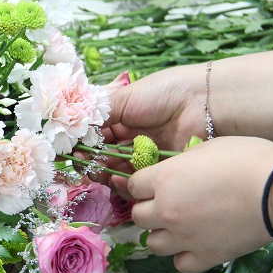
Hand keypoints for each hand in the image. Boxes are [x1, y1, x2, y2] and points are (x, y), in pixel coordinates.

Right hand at [80, 63, 206, 191]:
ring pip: (114, 166)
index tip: (70, 150)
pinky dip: (121, 179)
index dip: (80, 142)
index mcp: (119, 115)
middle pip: (101, 152)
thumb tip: (72, 129)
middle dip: (89, 159)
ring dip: (102, 170)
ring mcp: (141, 152)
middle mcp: (128, 134)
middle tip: (82, 164)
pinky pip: (133, 177)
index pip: (93, 133)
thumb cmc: (162, 93)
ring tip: (95, 172)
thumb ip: (97, 115)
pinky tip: (113, 177)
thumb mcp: (124, 99)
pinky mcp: (154, 167)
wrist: (202, 104)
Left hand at [127, 137, 272, 272]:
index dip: (142, 185)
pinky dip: (183, 256)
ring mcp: (183, 237)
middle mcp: (166, 210)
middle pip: (138, 216)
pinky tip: (195, 244)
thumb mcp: (204, 148)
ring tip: (178, 227)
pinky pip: (179, 264)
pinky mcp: (204, 256)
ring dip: (161, 234)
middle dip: (148, 209)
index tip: (153, 184)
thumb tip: (174, 171)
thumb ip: (180, 163)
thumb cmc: (245, 160)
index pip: (133, 186)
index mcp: (163, 180)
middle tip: (167, 204)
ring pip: (152, 243)